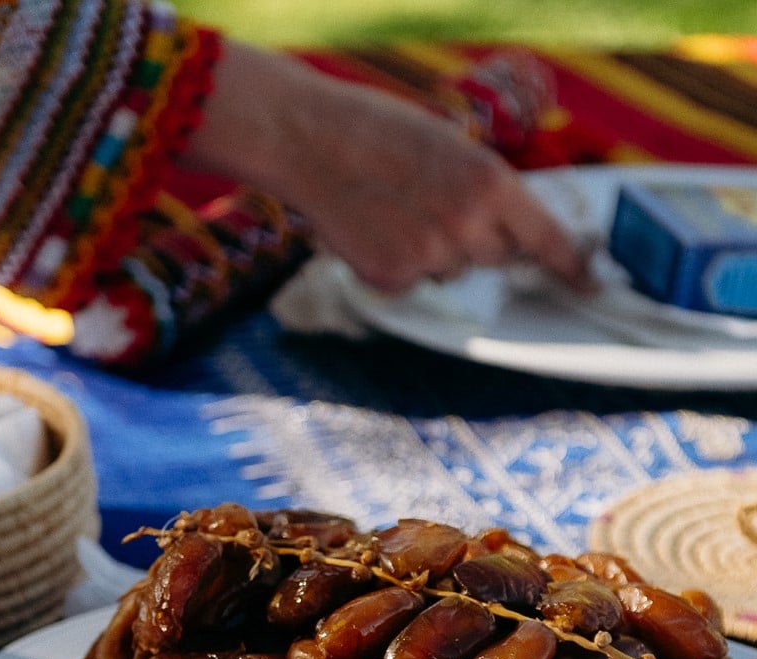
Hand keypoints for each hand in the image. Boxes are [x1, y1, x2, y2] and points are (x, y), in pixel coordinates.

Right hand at [183, 42, 593, 293]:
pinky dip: (399, 262)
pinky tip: (376, 228)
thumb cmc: (378, 131)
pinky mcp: (394, 278)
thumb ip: (485, 189)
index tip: (587, 285)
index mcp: (489, 183)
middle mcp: (467, 225)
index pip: (545, 237)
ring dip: (435, 250)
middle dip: (479, 240)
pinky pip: (413, 281)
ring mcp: (429, 257)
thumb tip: (509, 227)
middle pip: (496, 257)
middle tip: (438, 206)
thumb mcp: (450, 146)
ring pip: (453, 270)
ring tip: (397, 210)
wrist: (311, 141)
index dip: (569, 265)